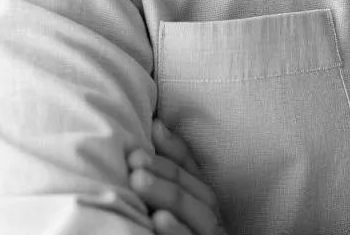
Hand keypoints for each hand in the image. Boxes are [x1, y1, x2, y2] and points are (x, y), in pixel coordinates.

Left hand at [127, 118, 226, 234]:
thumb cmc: (177, 228)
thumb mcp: (171, 204)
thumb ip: (169, 171)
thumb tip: (155, 126)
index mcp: (206, 207)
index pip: (196, 173)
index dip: (176, 150)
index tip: (153, 128)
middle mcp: (215, 221)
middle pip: (200, 192)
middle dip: (167, 171)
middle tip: (134, 158)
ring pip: (201, 215)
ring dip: (170, 195)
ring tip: (138, 180)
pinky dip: (177, 231)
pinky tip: (157, 219)